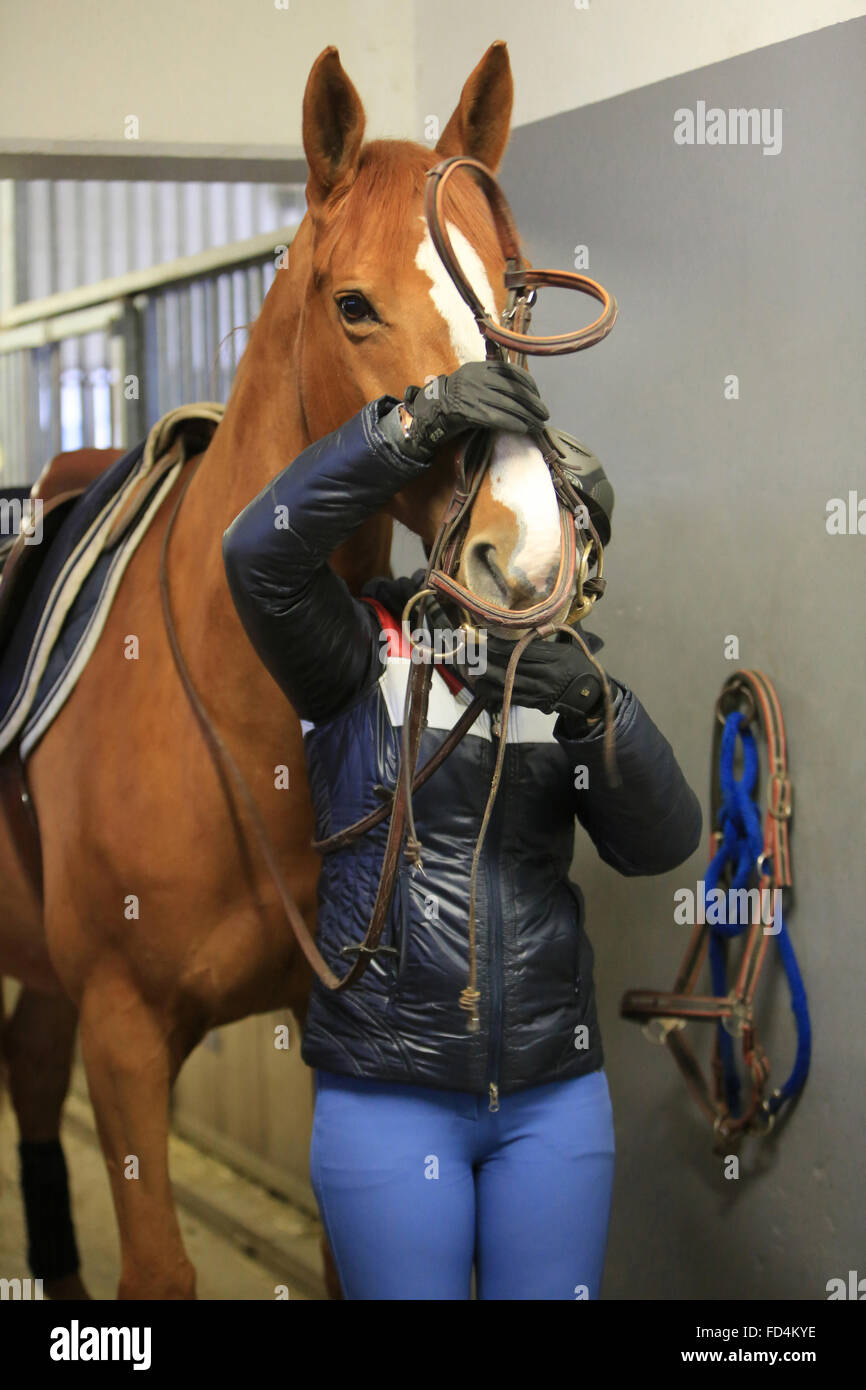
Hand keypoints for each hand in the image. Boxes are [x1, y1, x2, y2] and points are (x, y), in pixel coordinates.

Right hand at [398, 360, 549, 462]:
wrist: (430, 411)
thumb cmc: (456, 398)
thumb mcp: (473, 381)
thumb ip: (492, 381)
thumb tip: (520, 392)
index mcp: (479, 368)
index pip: (511, 373)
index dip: (529, 385)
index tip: (538, 396)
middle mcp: (476, 378)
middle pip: (512, 391)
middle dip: (532, 404)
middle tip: (544, 414)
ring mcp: (471, 395)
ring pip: (507, 405)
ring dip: (526, 417)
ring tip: (537, 424)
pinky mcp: (468, 412)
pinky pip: (496, 418)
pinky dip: (513, 423)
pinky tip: (524, 428)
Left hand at [470, 632, 604, 725]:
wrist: (589, 693)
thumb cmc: (576, 664)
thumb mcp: (565, 646)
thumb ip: (543, 638)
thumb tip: (517, 626)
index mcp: (554, 657)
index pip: (520, 650)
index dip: (498, 645)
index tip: (482, 638)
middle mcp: (546, 675)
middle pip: (509, 666)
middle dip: (485, 658)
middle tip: (468, 649)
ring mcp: (538, 691)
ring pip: (505, 683)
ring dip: (483, 675)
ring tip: (469, 665)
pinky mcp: (533, 702)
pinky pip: (507, 697)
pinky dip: (490, 690)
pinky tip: (479, 682)